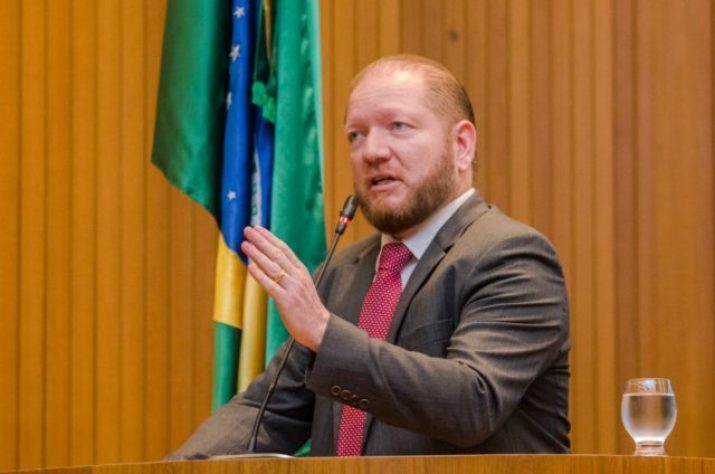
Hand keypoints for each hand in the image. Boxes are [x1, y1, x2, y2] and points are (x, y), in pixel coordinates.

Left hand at [240, 226, 329, 350]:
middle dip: (261, 240)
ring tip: (245, 245)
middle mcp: (297, 276)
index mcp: (301, 271)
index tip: (258, 228)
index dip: (270, 238)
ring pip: (272, 266)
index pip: (284, 249)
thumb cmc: (308, 309)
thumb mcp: (302, 286)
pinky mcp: (286, 301)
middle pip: (277, 254)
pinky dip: (259, 274)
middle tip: (248, 230)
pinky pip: (270, 285)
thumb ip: (289, 275)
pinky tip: (250, 266)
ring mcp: (292, 288)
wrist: (320, 328)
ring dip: (257, 254)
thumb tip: (271, 264)